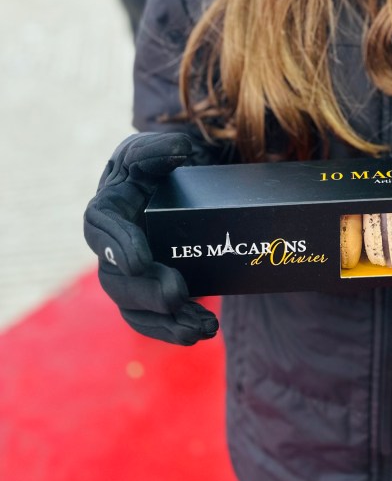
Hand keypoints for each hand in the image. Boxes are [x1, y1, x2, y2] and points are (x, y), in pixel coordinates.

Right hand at [83, 132, 218, 344]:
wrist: (179, 184)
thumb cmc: (161, 163)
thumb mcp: (158, 149)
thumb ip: (161, 148)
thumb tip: (180, 151)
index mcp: (108, 206)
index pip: (100, 227)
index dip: (117, 245)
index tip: (140, 260)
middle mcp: (112, 244)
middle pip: (115, 278)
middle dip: (145, 291)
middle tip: (177, 295)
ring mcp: (129, 272)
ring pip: (133, 307)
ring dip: (164, 321)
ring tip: (199, 328)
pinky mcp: (149, 290)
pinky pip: (152, 319)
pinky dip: (174, 329)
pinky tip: (201, 332)